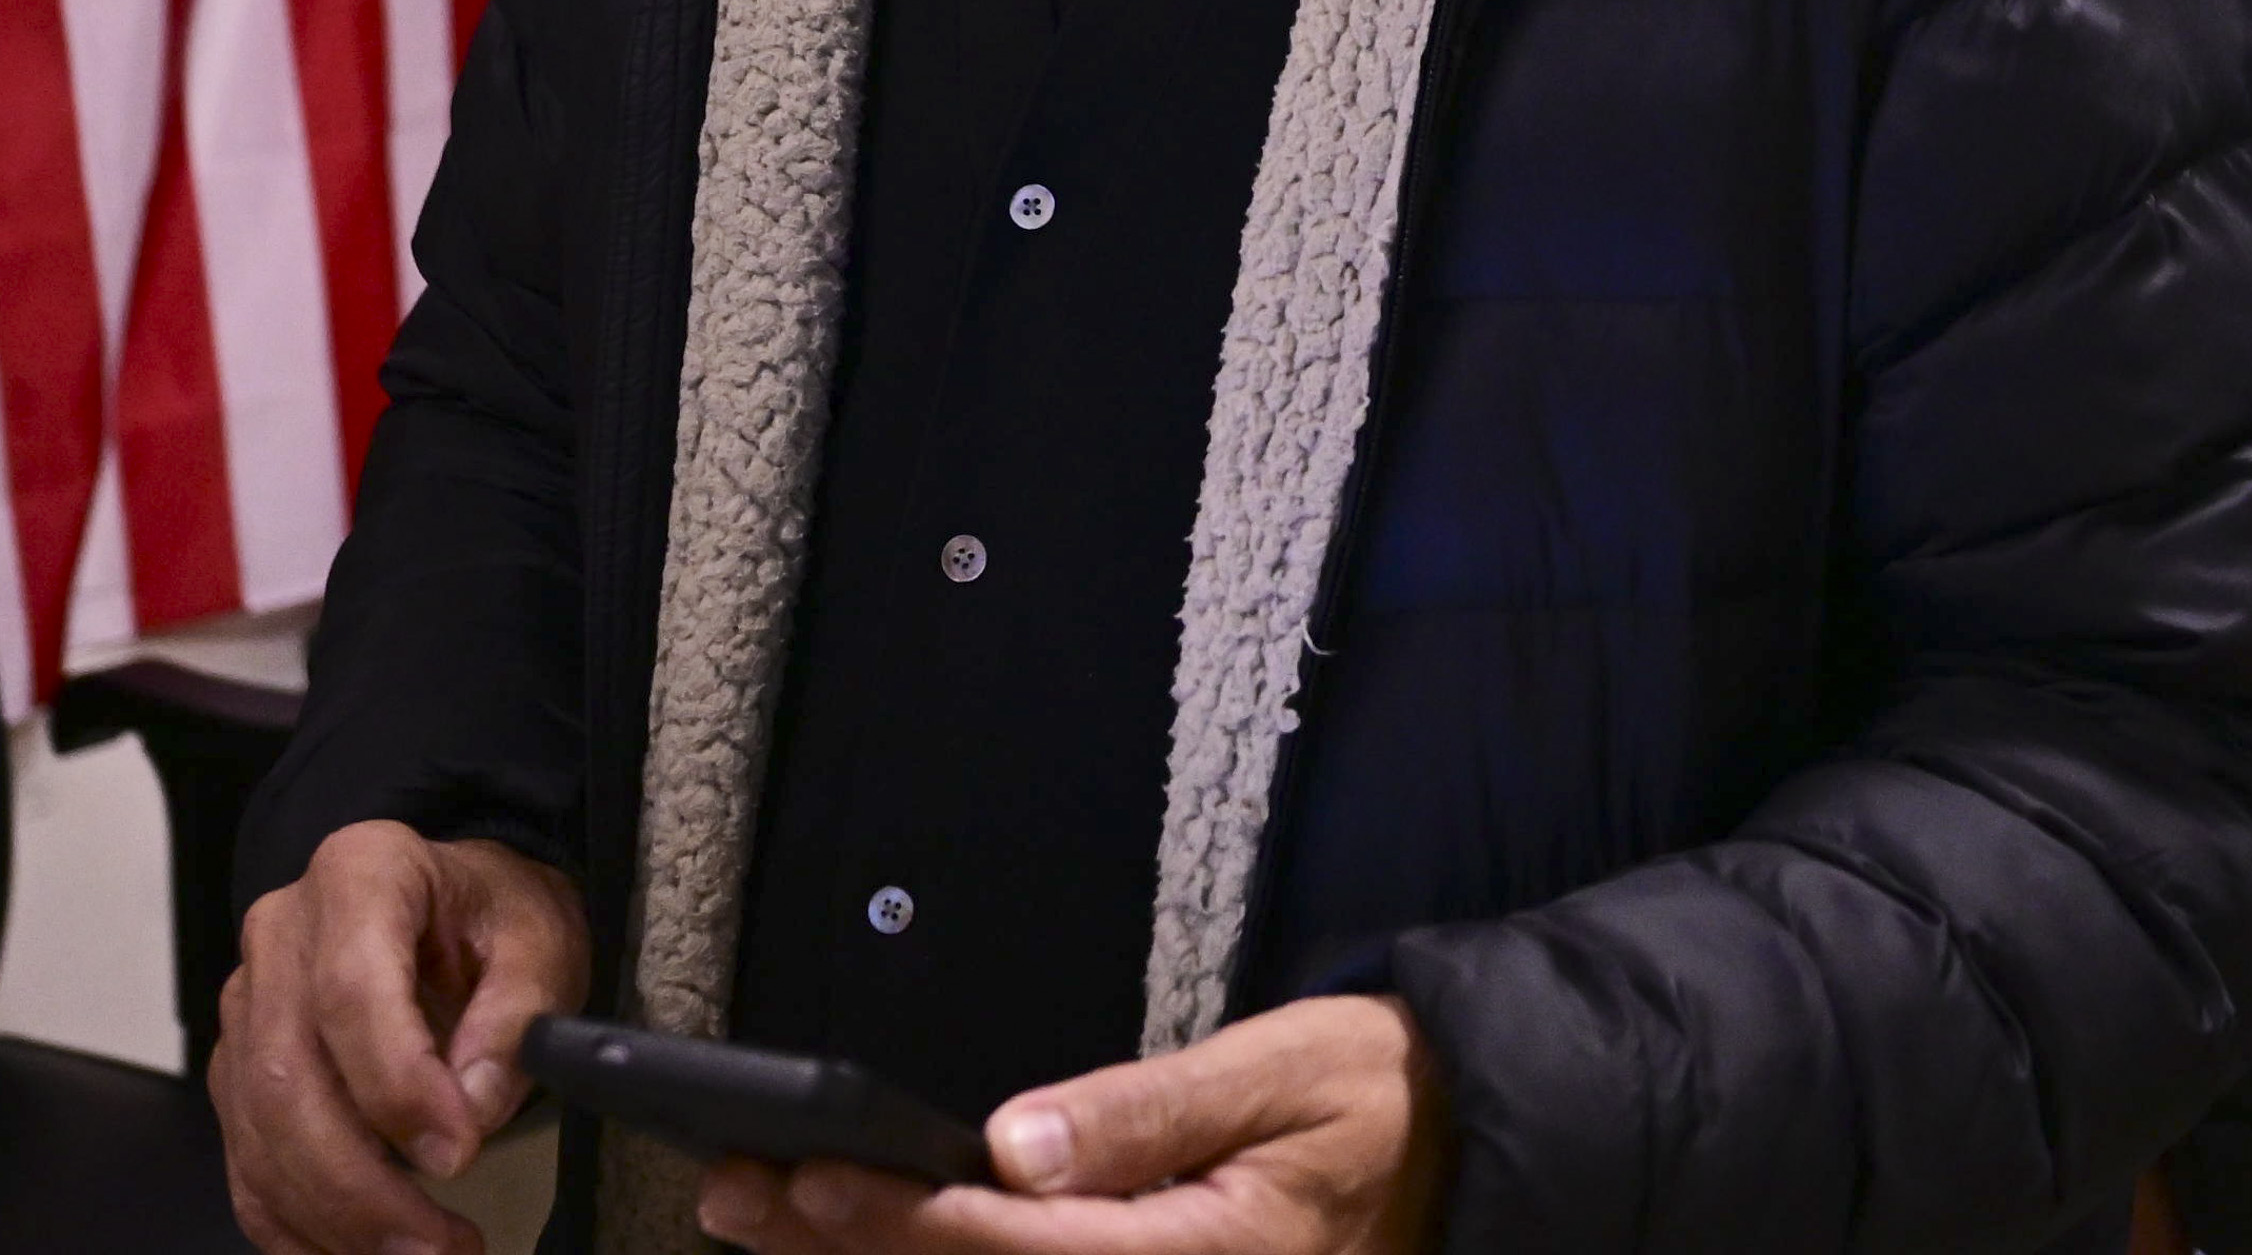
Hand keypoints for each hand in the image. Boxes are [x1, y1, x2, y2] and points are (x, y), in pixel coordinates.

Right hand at [212, 819, 590, 1254]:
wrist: (454, 903)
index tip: (457, 1152)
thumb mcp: (540, 933)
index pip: (350, 990)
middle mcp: (283, 938)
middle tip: (432, 1243)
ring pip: (258, 1132)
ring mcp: (248, 1006)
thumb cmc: (495, 912)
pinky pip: (246, 1162)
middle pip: (286, 1076)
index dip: (395, 1084)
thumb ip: (518, 1009)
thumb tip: (472, 1103)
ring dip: (330, 1215)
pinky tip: (352, 1251)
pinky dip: (294, 1222)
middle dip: (357, 1180)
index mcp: (361, 873)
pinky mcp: (239, 1069)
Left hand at [694, 993, 1446, 1254]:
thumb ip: (1154, 1113)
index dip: (905, 1219)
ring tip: (763, 1220)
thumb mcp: (1287, 1070)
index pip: (1021, 1252)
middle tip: (735, 1193)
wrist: (1460, 1150)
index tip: (808, 1176)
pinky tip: (861, 1250)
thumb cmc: (1379, 1097)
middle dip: (847, 1252)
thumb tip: (1017, 1143)